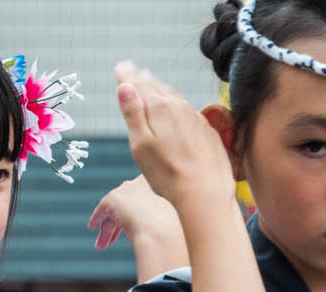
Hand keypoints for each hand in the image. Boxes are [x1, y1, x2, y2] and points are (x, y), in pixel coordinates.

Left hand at [89, 175, 181, 251]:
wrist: (158, 228)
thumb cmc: (165, 226)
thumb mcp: (163, 216)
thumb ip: (152, 215)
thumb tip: (145, 226)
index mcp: (153, 184)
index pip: (138, 197)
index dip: (132, 212)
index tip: (129, 223)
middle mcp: (137, 184)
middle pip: (123, 205)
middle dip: (117, 223)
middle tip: (113, 239)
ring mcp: (124, 191)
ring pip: (112, 212)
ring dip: (107, 229)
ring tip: (102, 245)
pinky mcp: (111, 199)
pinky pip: (101, 211)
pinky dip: (96, 219)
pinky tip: (92, 226)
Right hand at [114, 62, 236, 210]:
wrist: (203, 190)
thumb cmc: (166, 173)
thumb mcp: (141, 144)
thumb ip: (133, 114)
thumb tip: (125, 87)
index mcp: (160, 109)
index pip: (140, 86)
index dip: (127, 76)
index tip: (120, 66)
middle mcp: (179, 107)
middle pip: (157, 88)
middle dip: (142, 78)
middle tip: (131, 68)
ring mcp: (195, 117)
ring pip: (173, 96)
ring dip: (159, 87)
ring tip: (150, 82)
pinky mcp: (205, 129)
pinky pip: (185, 109)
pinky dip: (174, 102)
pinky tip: (173, 107)